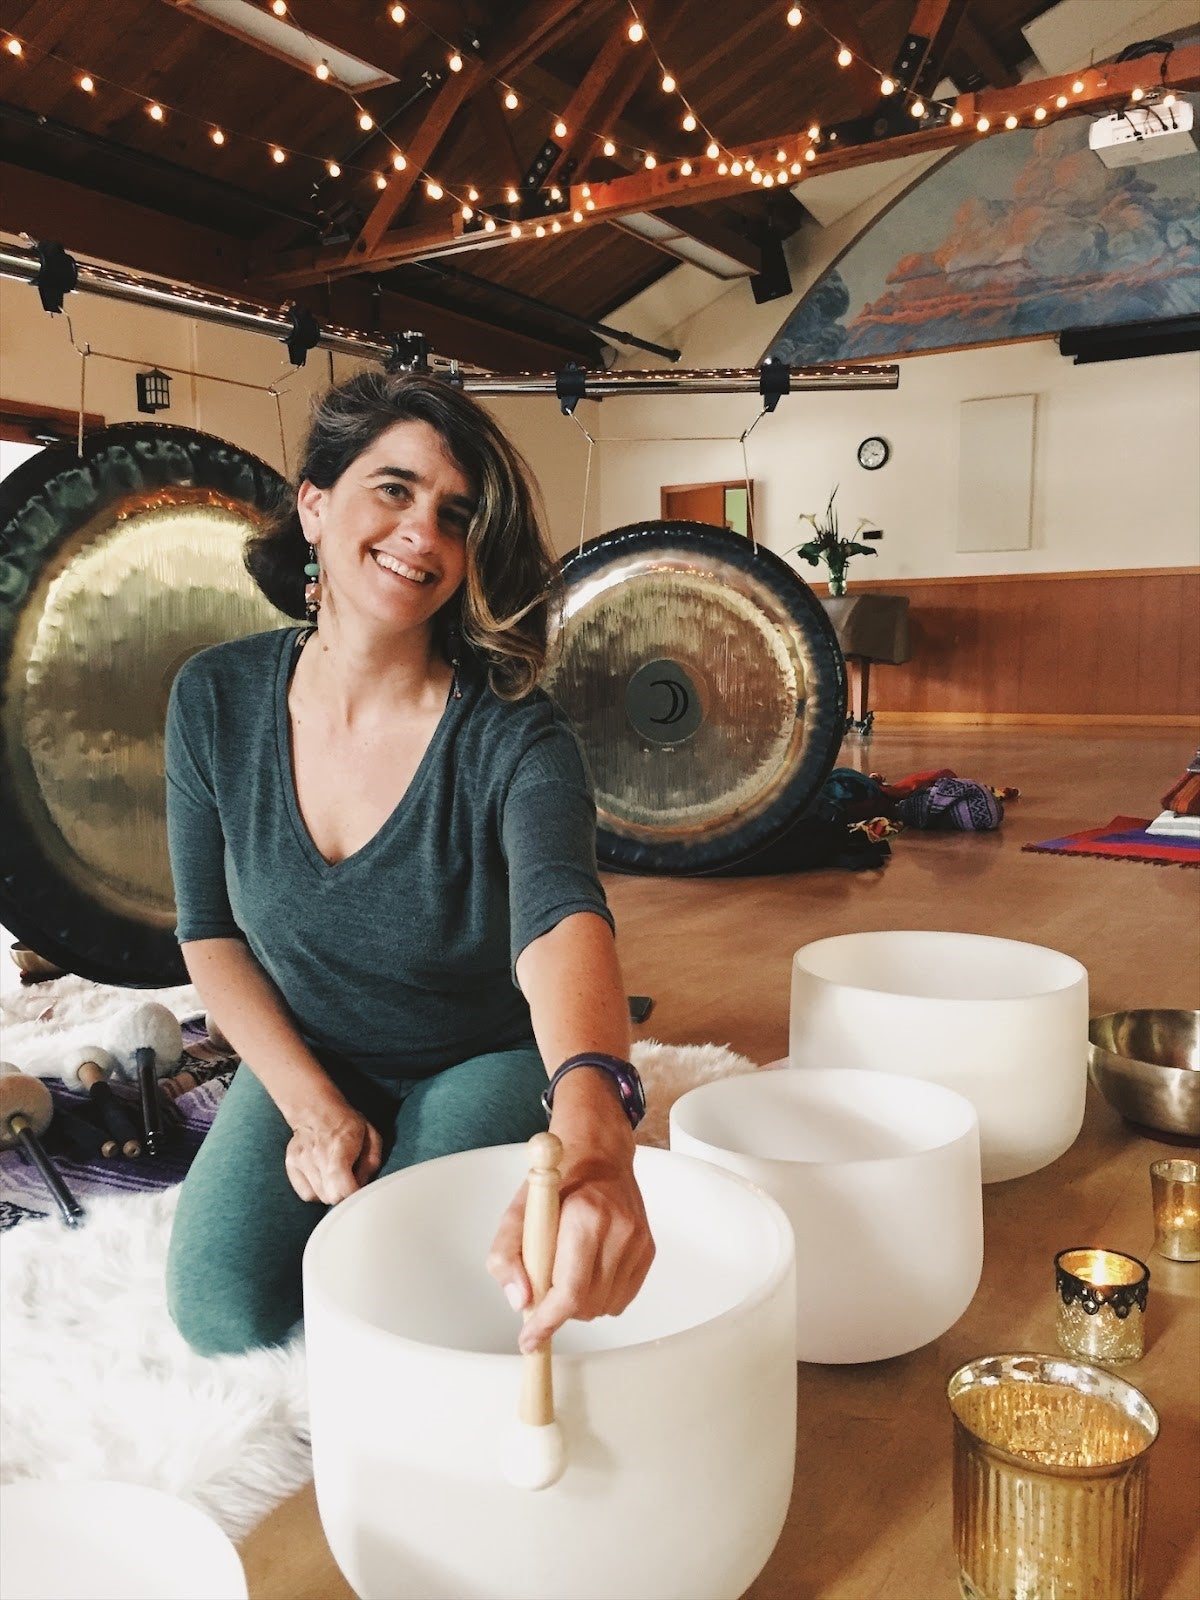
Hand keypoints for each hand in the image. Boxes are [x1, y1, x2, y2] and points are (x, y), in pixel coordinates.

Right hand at [284, 1102, 382, 1204]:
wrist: (315, 1108)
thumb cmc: (347, 1122)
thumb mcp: (371, 1136)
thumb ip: (371, 1163)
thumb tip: (362, 1185)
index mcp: (341, 1147)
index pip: (343, 1189)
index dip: (355, 1195)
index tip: (360, 1190)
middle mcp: (317, 1155)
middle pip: (332, 1197)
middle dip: (344, 1194)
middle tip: (349, 1181)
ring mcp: (301, 1161)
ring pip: (319, 1197)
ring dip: (331, 1192)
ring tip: (336, 1176)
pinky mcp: (291, 1165)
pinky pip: (306, 1193)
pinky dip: (316, 1192)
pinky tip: (324, 1179)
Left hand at [487, 1137, 654, 1352]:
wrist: (600, 1155)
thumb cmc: (558, 1182)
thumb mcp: (518, 1211)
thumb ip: (507, 1255)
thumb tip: (521, 1302)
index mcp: (584, 1216)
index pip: (568, 1290)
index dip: (546, 1322)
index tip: (529, 1340)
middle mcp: (618, 1229)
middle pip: (586, 1305)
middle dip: (559, 1309)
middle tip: (544, 1287)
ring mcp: (637, 1240)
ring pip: (605, 1307)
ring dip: (580, 1304)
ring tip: (568, 1270)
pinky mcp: (648, 1248)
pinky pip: (622, 1298)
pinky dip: (601, 1296)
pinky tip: (589, 1269)